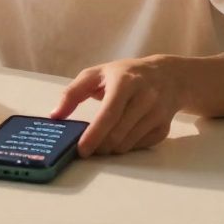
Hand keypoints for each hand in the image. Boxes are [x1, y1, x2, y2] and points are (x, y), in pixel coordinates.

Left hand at [48, 56, 183, 157]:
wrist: (168, 76)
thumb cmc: (126, 74)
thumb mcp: (97, 73)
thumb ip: (73, 92)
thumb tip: (55, 115)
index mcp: (125, 82)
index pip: (109, 114)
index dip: (94, 135)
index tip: (81, 150)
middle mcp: (145, 97)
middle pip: (117, 134)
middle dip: (98, 146)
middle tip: (87, 148)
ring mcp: (157, 114)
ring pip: (127, 144)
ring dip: (110, 148)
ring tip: (102, 140)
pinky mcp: (164, 128)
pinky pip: (138, 147)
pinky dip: (125, 146)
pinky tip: (121, 134)